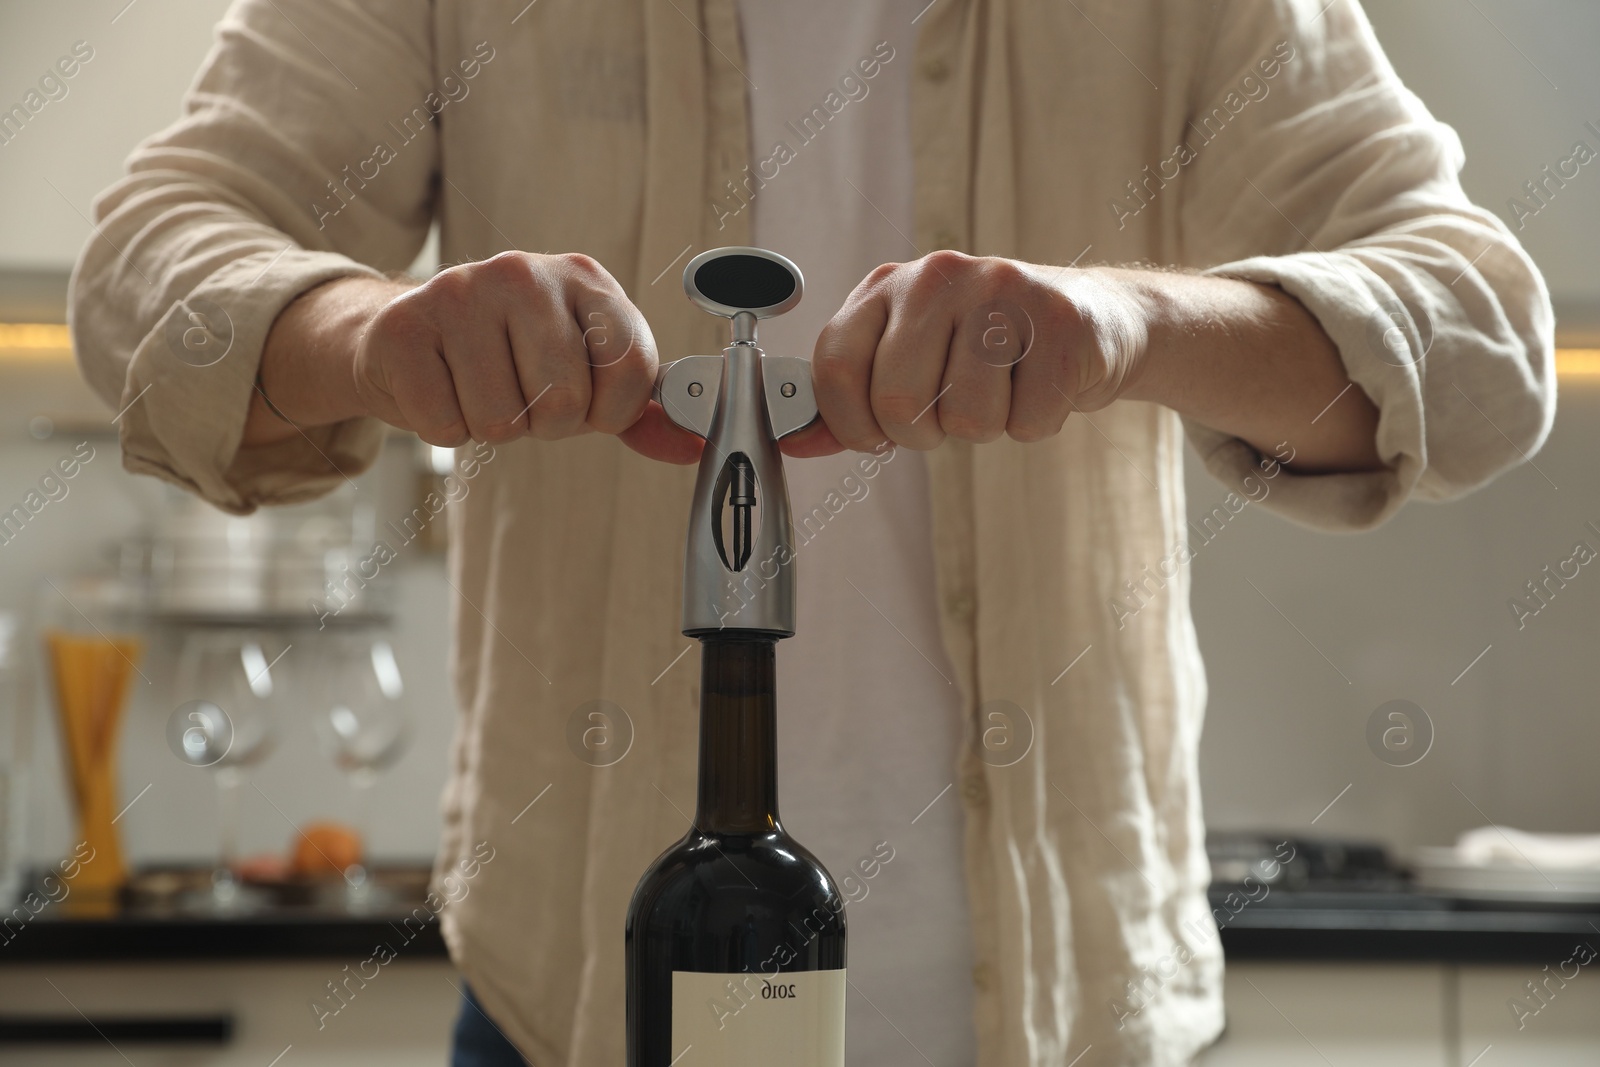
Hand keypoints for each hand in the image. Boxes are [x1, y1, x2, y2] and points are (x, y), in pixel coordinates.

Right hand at [253, 252, 702, 462]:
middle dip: (545, 424)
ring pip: (502, 419)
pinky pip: (446, 424)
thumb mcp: (581, 374)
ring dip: (491, 426)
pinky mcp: (404, 328)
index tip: (586, 405)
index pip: (631, 368)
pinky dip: (444, 427)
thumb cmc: (504, 358)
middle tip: (522, 398)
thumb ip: (637, 410)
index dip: (611, 412)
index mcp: (584, 279)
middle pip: (564, 402)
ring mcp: (460, 293)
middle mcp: (525, 273)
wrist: (403, 337)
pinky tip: (441, 390)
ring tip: (477, 389)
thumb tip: (692, 445)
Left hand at [783, 251, 1149, 456]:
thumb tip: (793, 443)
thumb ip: (852, 401)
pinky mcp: (1059, 325)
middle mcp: (938, 277)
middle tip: (948, 413)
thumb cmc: (988, 348)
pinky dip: (1033, 424)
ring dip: (984, 428)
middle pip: (898, 402)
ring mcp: (1002, 293)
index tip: (876, 436)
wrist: (1093, 318)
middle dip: (922, 434)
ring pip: (966, 419)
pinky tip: (1039, 385)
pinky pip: (1026, 422)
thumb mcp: (911, 358)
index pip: (835, 365)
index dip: (851, 423)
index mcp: (889, 285)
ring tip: (1000, 390)